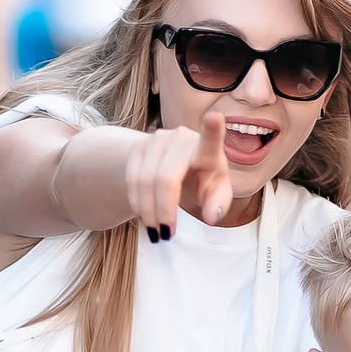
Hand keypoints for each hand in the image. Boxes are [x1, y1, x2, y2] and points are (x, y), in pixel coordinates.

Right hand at [127, 113, 234, 239]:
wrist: (175, 164)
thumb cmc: (204, 178)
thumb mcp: (216, 192)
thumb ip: (219, 204)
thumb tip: (212, 216)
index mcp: (208, 148)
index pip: (211, 137)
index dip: (212, 127)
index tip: (215, 116)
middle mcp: (182, 138)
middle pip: (165, 179)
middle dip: (163, 211)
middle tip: (166, 235)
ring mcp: (157, 139)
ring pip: (144, 182)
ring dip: (147, 212)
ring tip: (155, 232)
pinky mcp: (138, 146)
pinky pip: (131, 181)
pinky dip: (137, 204)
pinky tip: (145, 216)